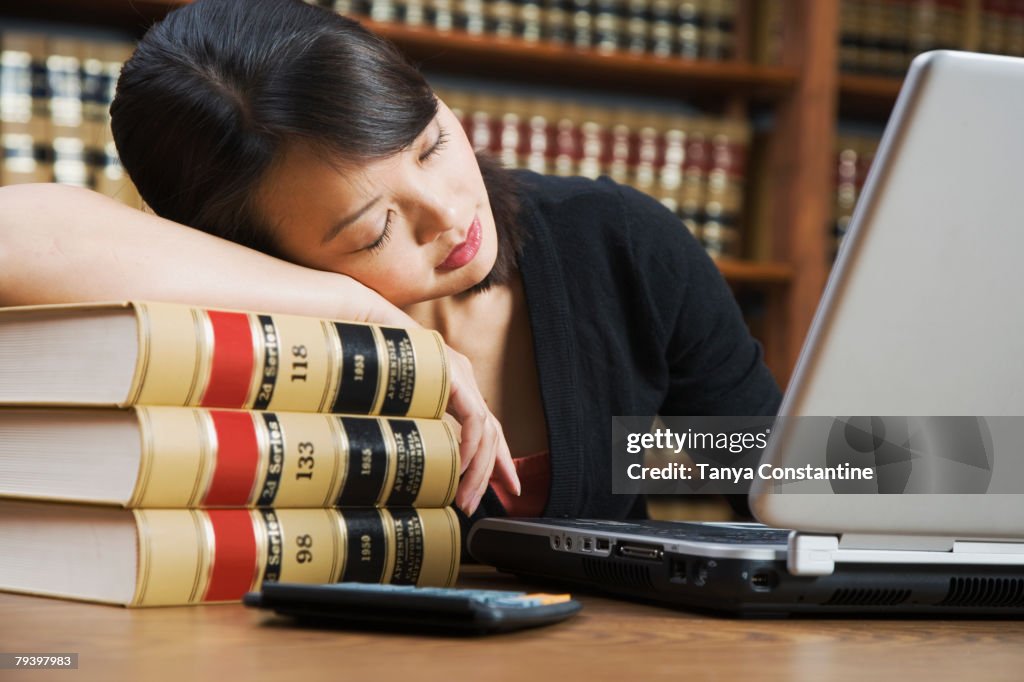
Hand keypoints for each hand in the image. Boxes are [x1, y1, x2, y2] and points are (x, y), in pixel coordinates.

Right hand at [342, 284, 518, 514]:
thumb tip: (407, 459)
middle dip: (494, 469)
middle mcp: (461, 376)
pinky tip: (461, 467)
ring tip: (465, 497)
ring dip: (477, 468)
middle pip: (490, 430)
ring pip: (485, 429)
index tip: (508, 485)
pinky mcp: (453, 373)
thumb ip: (408, 421)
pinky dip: (470, 446)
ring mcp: (459, 372)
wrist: (355, 328)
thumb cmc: (365, 365)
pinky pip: (474, 418)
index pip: (483, 425)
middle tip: (488, 499)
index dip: (497, 457)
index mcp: (451, 383)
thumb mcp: (392, 402)